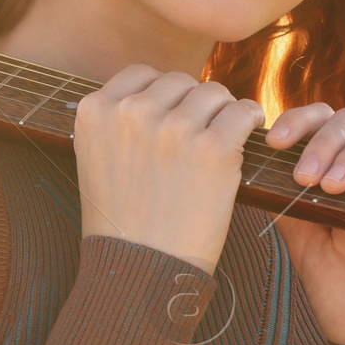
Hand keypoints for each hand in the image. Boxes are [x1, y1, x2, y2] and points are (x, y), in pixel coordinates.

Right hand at [76, 67, 265, 270]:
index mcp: (95, 111)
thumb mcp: (96, 161)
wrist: (140, 270)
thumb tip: (158, 94)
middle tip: (199, 134)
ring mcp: (173, 128)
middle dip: (193, 104)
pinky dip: (249, 120)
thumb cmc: (122, 224)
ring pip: (213, 92)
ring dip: (222, 111)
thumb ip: (117, 122)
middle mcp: (131, 112)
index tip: (173, 114)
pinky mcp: (213, 149)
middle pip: (179, 81)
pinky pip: (242, 112)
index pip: (140, 74)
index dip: (162, 94)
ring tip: (223, 137)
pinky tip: (247, 133)